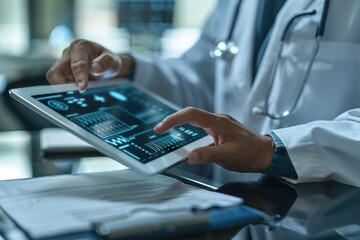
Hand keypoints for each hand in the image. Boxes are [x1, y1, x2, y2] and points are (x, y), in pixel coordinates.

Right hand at [46, 39, 132, 91]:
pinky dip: (65, 90)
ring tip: (76, 94)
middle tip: (73, 94)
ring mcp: (64, 64)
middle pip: (55, 71)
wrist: (108, 65)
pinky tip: (75, 94)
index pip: (77, 64)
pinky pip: (58, 83)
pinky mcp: (63, 74)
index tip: (82, 88)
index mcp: (81, 46)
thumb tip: (95, 69)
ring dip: (63, 88)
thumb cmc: (109, 61)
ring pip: (54, 78)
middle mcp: (68, 54)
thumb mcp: (113, 61)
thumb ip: (105, 63)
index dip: (79, 76)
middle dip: (61, 84)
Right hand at [154, 107, 273, 172]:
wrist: (265, 153)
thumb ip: (208, 155)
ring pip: (195, 120)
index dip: (174, 119)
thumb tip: (188, 157)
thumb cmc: (250, 154)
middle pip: (190, 114)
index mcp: (218, 123)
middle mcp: (217, 120)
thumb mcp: (228, 156)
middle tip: (159, 131)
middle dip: (173, 120)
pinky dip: (189, 131)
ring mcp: (219, 124)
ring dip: (181, 124)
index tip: (161, 128)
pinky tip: (185, 141)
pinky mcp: (219, 130)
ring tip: (167, 133)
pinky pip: (201, 127)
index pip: (191, 114)